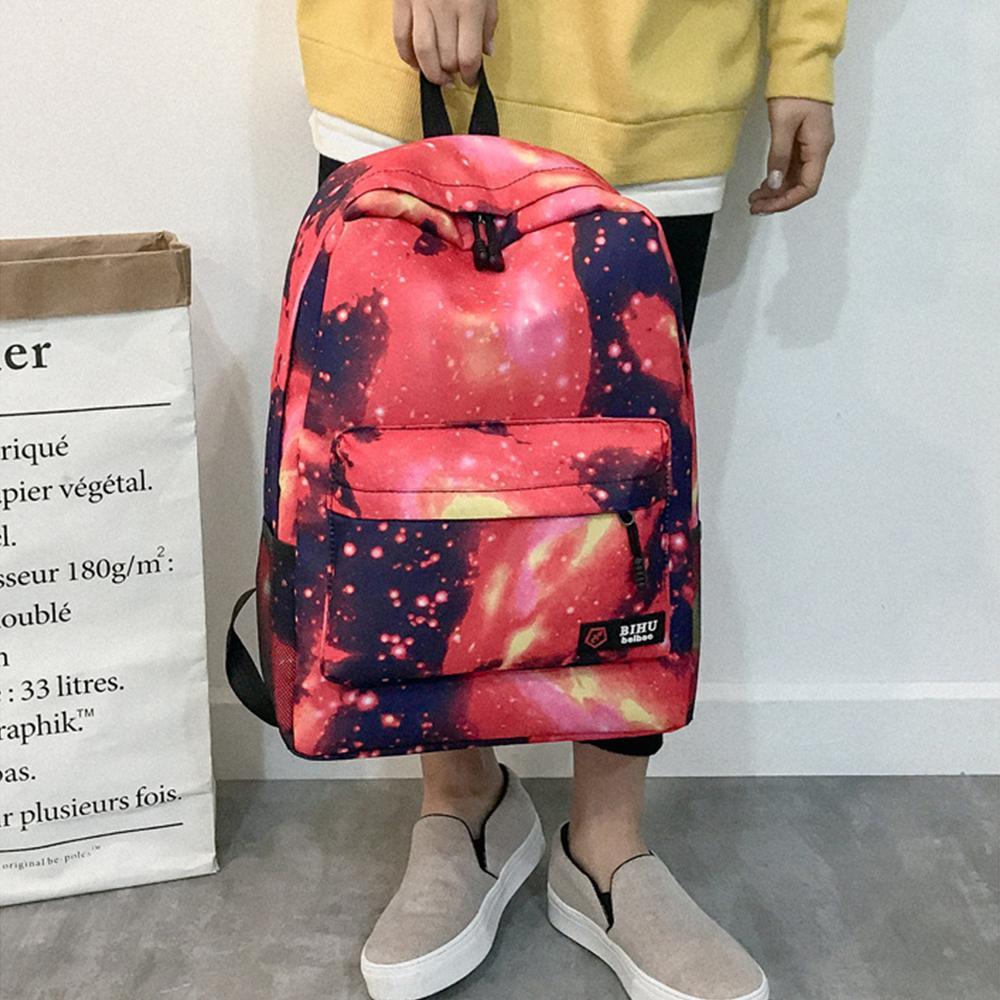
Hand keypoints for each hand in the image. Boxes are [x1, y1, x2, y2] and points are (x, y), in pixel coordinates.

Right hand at [393, 0, 498, 86]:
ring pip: (423, 53)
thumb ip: (489, 21)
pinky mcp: (402, 1)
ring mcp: (420, 5)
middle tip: (455, 77)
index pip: (468, 57)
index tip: (471, 80)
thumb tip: (486, 52)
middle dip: (452, 74)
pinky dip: (407, 56)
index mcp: (470, 7)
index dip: (470, 76)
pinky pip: (400, 36)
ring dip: (430, 72)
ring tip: (438, 77)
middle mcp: (445, 8)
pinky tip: (416, 63)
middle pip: (446, 58)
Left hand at [749, 98, 834, 214]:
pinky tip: (764, 183)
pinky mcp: (803, 140)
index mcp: (818, 147)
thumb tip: (775, 184)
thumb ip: (779, 155)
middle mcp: (818, 149)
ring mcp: (811, 145)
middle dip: (778, 199)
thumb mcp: (783, 123)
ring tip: (755, 198)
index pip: (807, 187)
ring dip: (776, 191)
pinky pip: (793, 167)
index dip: (787, 201)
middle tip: (755, 206)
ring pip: (796, 178)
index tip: (766, 206)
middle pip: (801, 186)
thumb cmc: (795, 90)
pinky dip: (778, 178)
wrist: (802, 64)